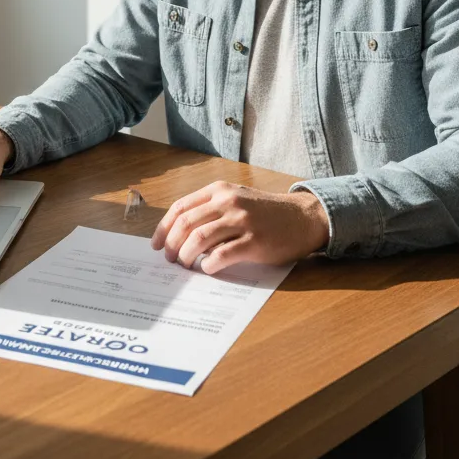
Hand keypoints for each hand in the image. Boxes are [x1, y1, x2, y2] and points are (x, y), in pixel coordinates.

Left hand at [150, 182, 329, 274]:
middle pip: (186, 224)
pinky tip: (207, 268)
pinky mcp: (254, 242)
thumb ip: (211, 210)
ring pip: (199, 239)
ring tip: (185, 265)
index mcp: (219, 190)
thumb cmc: (265, 212)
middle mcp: (228, 202)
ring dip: (186, 256)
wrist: (301, 217)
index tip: (156, 243)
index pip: (180, 207)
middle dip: (171, 244)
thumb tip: (180, 235)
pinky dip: (208, 264)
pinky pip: (221, 255)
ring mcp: (241, 221)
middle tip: (169, 259)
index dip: (163, 228)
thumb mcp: (236, 199)